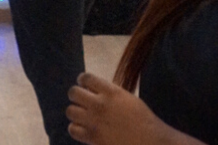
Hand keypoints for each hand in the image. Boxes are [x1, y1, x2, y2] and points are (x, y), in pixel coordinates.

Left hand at [67, 73, 191, 144]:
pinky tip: (83, 128)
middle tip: (81, 99)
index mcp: (110, 91)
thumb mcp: (127, 98)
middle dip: (76, 95)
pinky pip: (72, 129)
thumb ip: (110, 93)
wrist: (146, 140)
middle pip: (73, 93)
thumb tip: (96, 91)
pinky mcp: (91, 137)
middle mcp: (99, 104)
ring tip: (82, 114)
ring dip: (75, 111)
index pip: (86, 78)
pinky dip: (76, 128)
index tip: (83, 84)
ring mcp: (93, 121)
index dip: (82, 80)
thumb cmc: (141, 118)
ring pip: (70, 111)